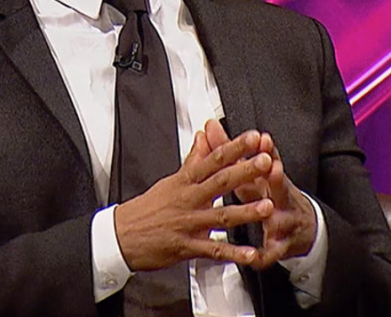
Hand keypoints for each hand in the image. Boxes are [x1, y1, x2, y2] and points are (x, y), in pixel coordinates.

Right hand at [113, 128, 276, 270]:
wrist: (122, 235)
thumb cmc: (147, 208)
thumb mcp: (170, 180)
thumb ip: (192, 159)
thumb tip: (203, 136)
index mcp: (185, 181)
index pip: (214, 159)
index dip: (235, 148)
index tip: (253, 138)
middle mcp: (189, 199)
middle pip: (220, 182)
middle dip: (245, 172)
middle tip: (265, 162)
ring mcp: (189, 223)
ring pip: (220, 216)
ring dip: (245, 212)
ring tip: (268, 207)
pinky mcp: (187, 246)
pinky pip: (213, 250)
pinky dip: (233, 253)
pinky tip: (250, 254)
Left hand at [203, 119, 316, 268]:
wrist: (300, 227)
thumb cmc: (269, 195)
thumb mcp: (251, 173)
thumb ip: (229, 150)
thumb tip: (209, 126)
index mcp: (268, 178)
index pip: (268, 160)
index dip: (265, 149)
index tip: (262, 138)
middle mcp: (279, 197)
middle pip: (279, 184)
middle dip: (275, 176)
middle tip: (272, 167)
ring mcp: (283, 221)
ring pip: (279, 217)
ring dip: (273, 214)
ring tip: (267, 211)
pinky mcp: (281, 245)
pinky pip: (272, 251)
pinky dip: (264, 254)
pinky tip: (256, 257)